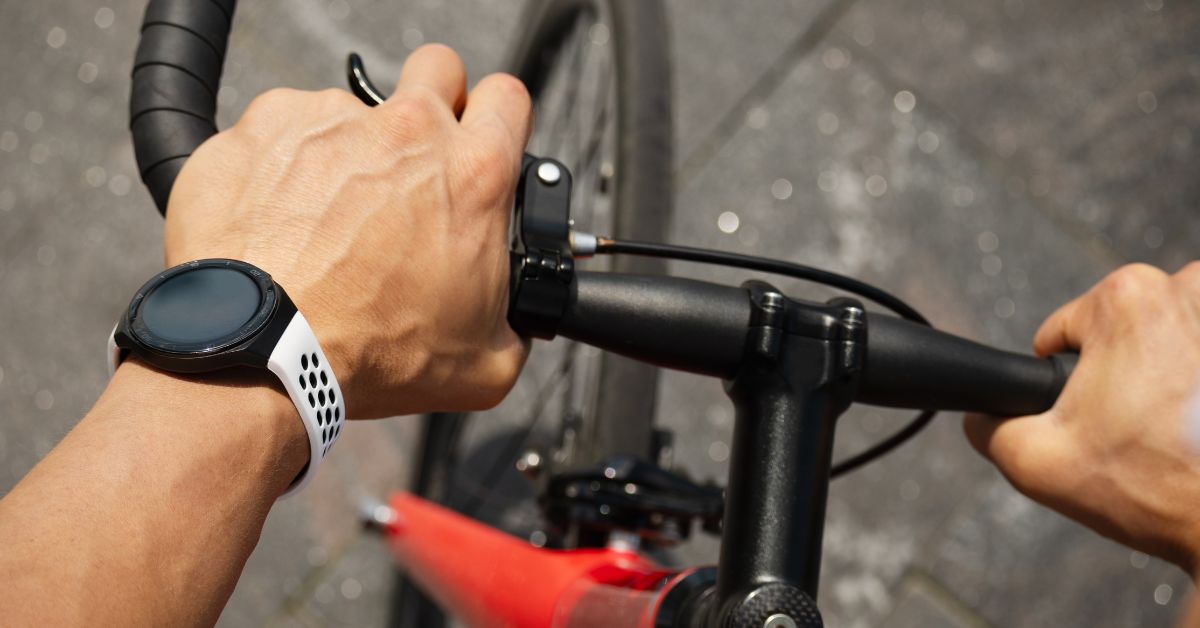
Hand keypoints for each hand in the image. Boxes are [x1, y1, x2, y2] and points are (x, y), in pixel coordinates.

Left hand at [160, 45, 531, 418]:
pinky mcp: (263, 126)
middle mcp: (405, 131)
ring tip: (330, 221)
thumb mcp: (483, 364)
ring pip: (353, 109)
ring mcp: (329, 120)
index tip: (483, 141)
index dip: (500, 118)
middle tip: (417, 161)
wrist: (262, 353)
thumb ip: (513, 325)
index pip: (509, 98)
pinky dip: (285, 165)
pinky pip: (283, 129)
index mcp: (472, 174)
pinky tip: (283, 220)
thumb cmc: (371, 356)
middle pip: (439, 68)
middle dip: (435, 102)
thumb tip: (513, 325)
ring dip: (351, 151)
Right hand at [964, 262, 1199, 573]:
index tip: (1096, 416)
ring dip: (1168, 372)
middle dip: (1122, 373)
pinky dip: (1195, 382)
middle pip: (1122, 329)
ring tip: (1173, 427)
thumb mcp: (1034, 462)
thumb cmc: (1158, 488)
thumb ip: (987, 426)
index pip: (1062, 331)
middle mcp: (1187, 289)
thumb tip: (981, 415)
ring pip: (1171, 335)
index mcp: (1125, 300)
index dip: (1066, 382)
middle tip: (1135, 428)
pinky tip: (1196, 423)